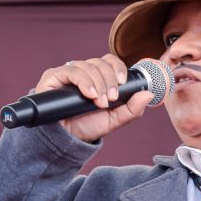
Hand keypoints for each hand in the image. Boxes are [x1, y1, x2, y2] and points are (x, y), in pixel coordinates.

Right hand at [30, 53, 154, 143]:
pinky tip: (89, 94)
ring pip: (88, 66)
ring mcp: (68, 73)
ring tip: (99, 102)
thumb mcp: (113, 120)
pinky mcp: (53, 77)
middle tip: (110, 99)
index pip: (109, 61)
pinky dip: (84, 81)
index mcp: (97, 78)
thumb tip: (147, 94)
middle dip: (109, 81)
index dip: (118, 68)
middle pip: (100, 63)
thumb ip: (132, 109)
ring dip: (98, 84)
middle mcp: (83, 72)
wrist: (65, 139)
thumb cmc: (86, 127)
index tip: (122, 84)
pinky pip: (71, 71)